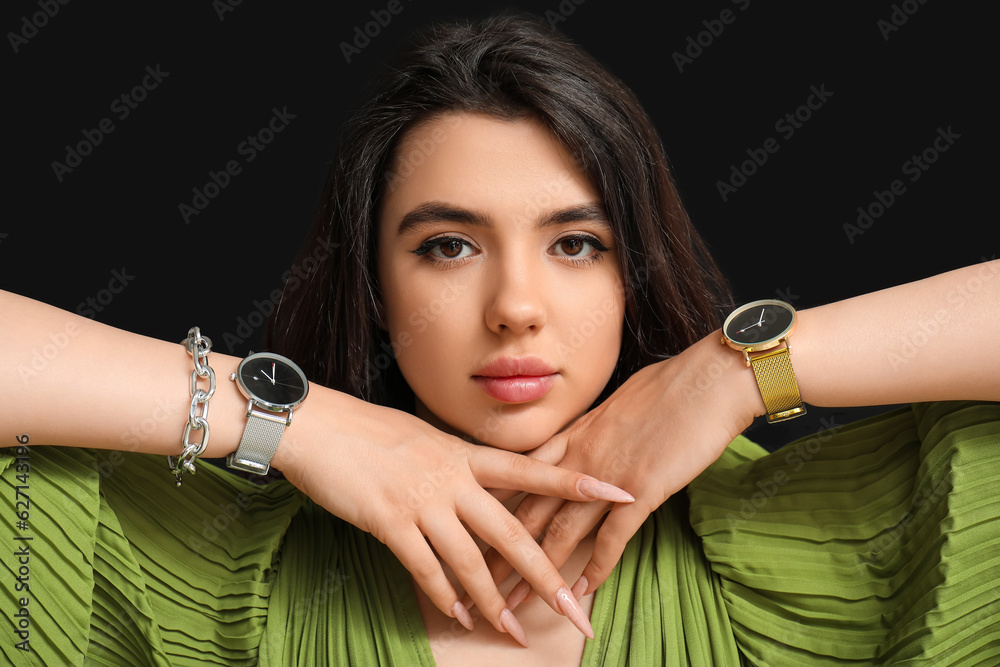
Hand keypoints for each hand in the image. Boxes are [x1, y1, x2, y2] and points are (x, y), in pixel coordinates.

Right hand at [272, 387, 634, 643]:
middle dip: (548, 576)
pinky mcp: (390, 522)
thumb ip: (457, 463)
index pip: (533, 469)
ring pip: (471, 562)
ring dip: (495, 603)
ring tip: (516, 634)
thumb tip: (481, 481)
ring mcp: (422, 500)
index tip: (621, 492)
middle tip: (578, 611)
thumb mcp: (425, 437)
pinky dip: (445, 596)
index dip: (578, 482)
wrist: (318, 426)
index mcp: (465, 454)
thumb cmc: (370, 431)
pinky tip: (460, 616)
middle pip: (512, 532)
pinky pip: (425, 568)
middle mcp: (452, 478)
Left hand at [485, 333, 760, 605]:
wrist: (707, 380)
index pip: (521, 476)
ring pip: (561, 532)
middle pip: (530, 511)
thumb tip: (592, 435)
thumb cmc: (671, 383)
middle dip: (502, 552)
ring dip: (538, 572)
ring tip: (517, 602)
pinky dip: (595, 568)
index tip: (476, 529)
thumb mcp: (618, 402)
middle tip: (480, 583)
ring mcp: (607, 475)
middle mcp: (580, 456)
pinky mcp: (641, 490)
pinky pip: (611, 538)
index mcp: (573, 434)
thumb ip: (597, 426)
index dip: (497, 507)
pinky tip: (581, 592)